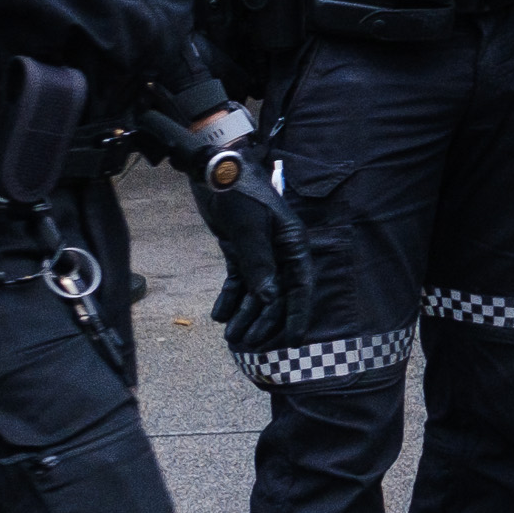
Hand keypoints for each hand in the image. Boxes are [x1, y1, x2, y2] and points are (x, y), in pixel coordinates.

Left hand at [193, 161, 319, 354]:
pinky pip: (238, 281)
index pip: (300, 286)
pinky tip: (220, 314)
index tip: (292, 341)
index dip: (297, 315)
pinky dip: (230, 298)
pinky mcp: (239, 250)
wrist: (213, 170)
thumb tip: (270, 298)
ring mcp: (260, 252)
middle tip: (247, 343)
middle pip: (277, 294)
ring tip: (231, 336)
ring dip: (245, 314)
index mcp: (293, 243)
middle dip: (264, 320)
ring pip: (257, 291)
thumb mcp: (250, 228)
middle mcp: (280, 251)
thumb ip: (260, 263)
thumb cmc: (239, 192)